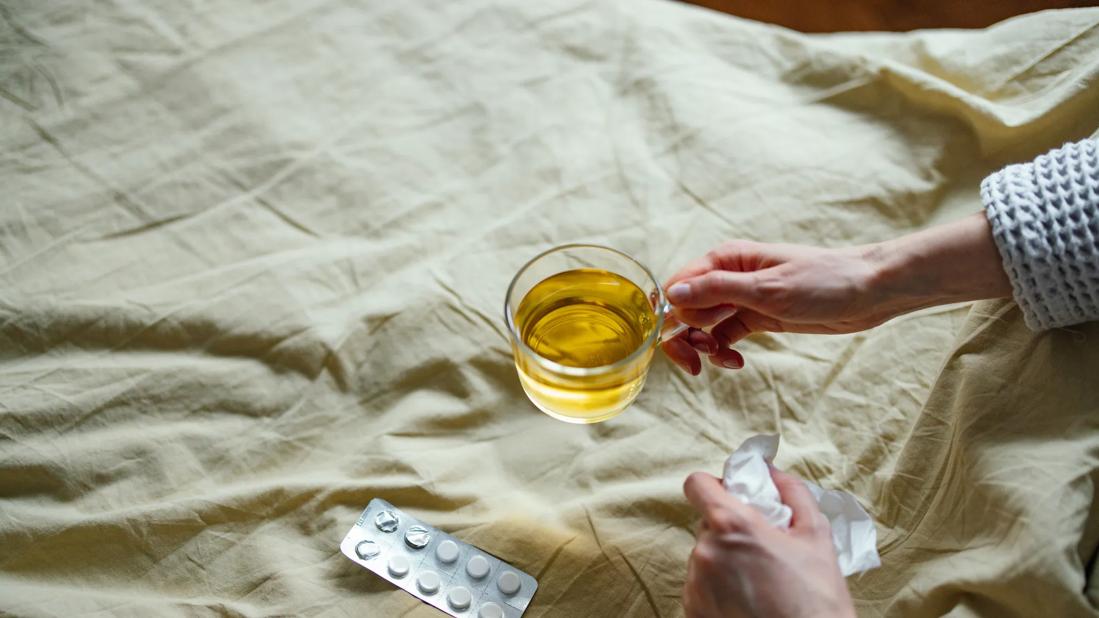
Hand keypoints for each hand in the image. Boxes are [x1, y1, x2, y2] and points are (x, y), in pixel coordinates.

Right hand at [661, 213, 1011, 373]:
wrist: (870, 292)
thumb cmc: (824, 281)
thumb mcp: (768, 289)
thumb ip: (718, 290)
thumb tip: (673, 294)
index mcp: (725, 259)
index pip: (676, 286)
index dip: (669, 315)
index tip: (678, 341)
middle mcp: (727, 277)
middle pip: (685, 309)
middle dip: (684, 337)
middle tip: (695, 365)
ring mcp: (741, 298)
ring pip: (702, 326)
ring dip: (704, 347)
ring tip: (723, 361)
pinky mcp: (756, 317)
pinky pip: (724, 336)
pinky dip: (723, 351)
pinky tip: (735, 362)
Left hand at [682, 470, 854, 617]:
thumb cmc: (816, 599)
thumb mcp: (816, 535)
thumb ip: (792, 492)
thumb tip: (771, 471)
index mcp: (731, 525)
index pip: (696, 485)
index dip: (714, 486)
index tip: (732, 498)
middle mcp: (705, 552)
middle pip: (706, 524)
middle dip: (730, 530)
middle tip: (761, 549)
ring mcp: (695, 585)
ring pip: (703, 557)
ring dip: (724, 562)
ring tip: (759, 582)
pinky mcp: (692, 611)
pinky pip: (699, 587)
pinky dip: (718, 589)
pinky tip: (748, 601)